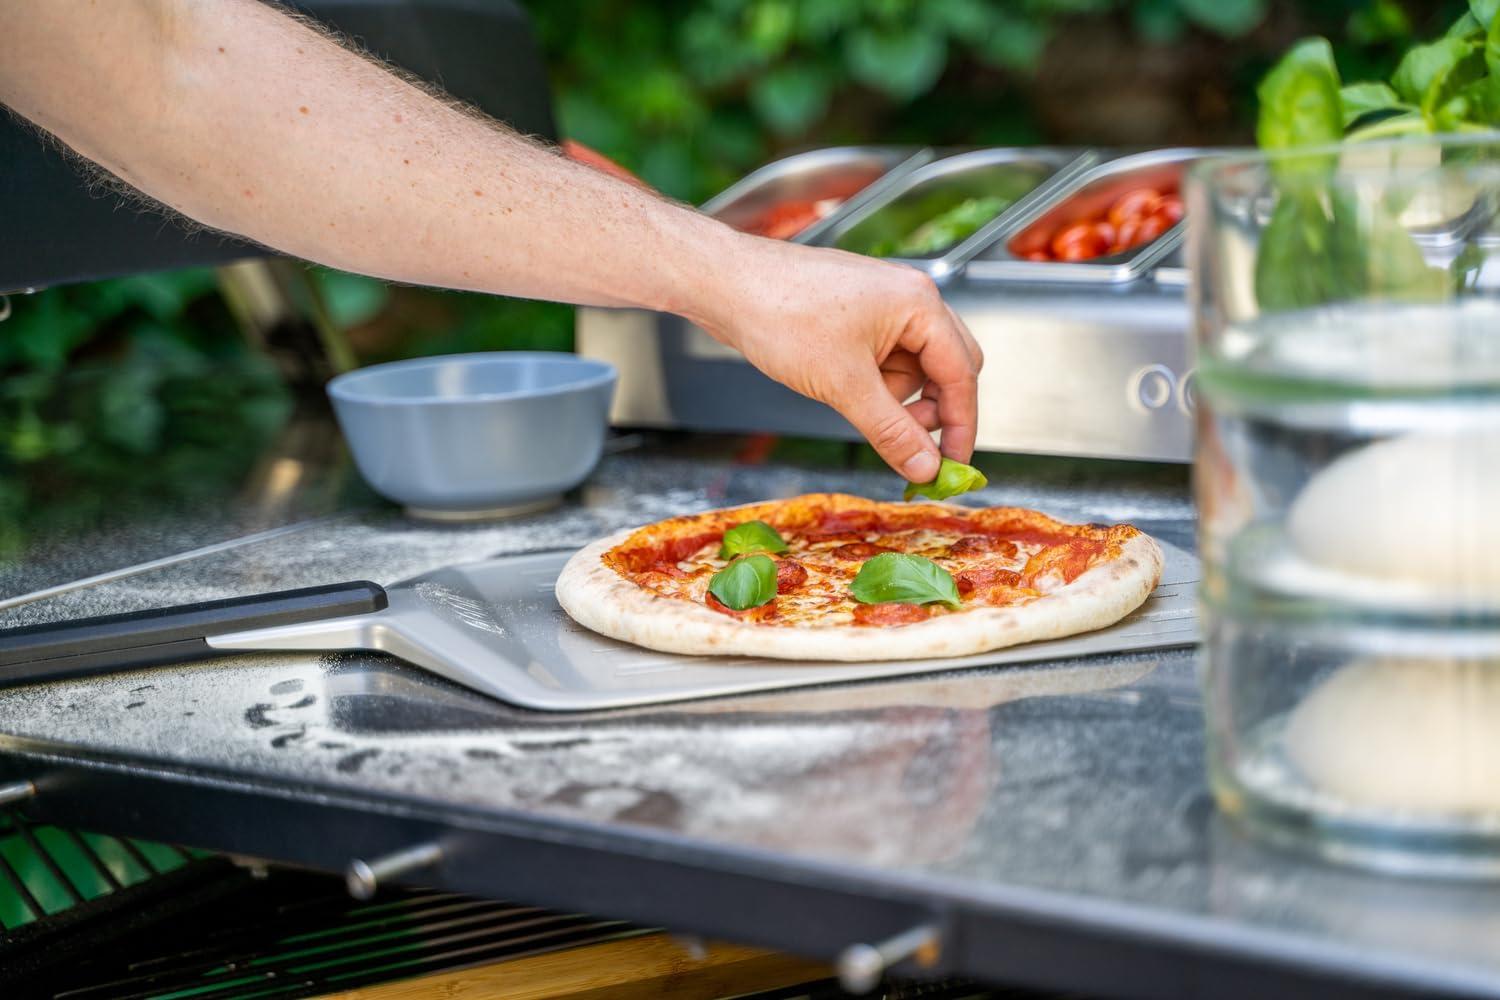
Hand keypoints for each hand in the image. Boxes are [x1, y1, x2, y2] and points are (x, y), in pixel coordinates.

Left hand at [693, 234, 981, 481]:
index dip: (961, 425)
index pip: (962, 373)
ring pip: (914, 366)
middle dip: (931, 410)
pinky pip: (885, 356)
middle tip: (906, 444)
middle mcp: (909, 298)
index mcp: (919, 304)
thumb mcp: (844, 385)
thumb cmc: (781, 317)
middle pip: (948, 367)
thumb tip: (927, 468)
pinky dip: (874, 383)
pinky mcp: (858, 314)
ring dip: (896, 398)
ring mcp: (883, 304)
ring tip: (854, 405)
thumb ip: (892, 430)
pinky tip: (841, 389)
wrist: (727, 285)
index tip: (953, 467)